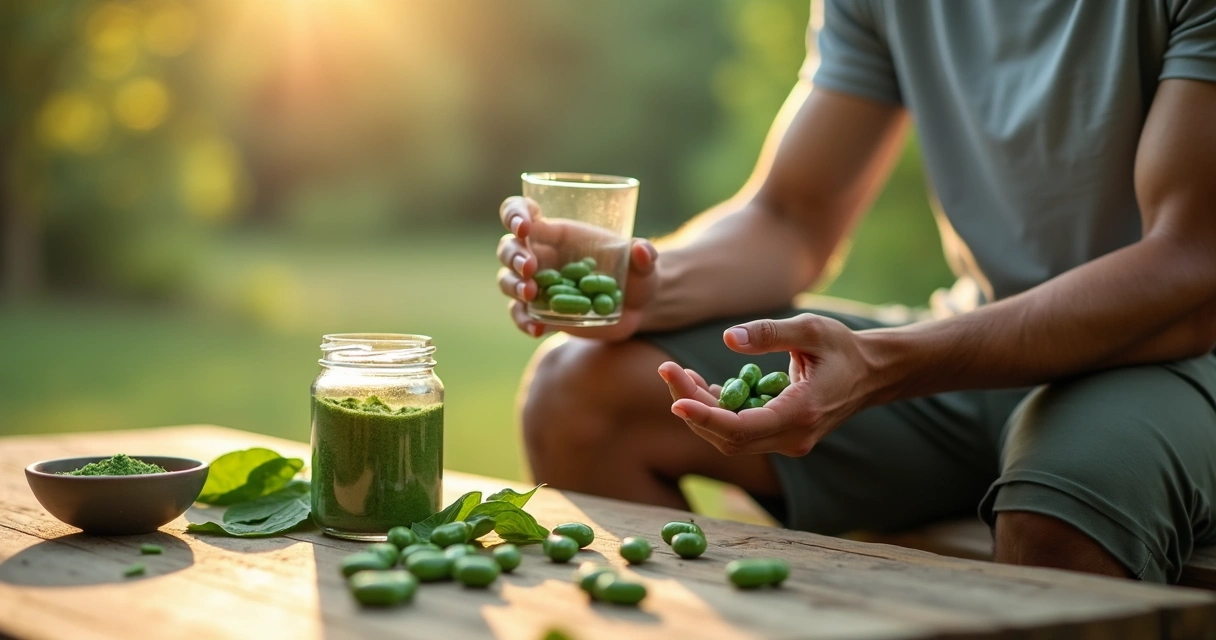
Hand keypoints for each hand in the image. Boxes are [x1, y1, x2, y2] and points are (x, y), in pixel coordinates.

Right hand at [497, 196, 658, 340]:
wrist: (635, 310)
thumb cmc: (637, 275)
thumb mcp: (645, 265)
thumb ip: (644, 255)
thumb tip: (641, 250)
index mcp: (557, 232)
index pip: (522, 212)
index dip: (516, 215)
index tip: (526, 228)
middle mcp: (541, 255)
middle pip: (509, 247)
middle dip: (515, 255)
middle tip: (530, 268)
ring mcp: (537, 284)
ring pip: (507, 280)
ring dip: (513, 285)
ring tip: (531, 294)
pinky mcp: (540, 311)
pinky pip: (520, 314)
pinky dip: (523, 321)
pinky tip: (537, 329)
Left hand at [657, 313, 877, 456]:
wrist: (873, 373)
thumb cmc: (843, 347)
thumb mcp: (811, 329)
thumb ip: (769, 333)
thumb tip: (727, 338)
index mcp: (801, 413)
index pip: (741, 429)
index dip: (704, 417)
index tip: (675, 400)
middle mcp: (793, 437)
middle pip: (728, 436)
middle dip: (692, 406)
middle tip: (668, 370)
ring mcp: (787, 441)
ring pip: (730, 437)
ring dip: (700, 409)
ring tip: (679, 374)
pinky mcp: (781, 436)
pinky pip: (740, 431)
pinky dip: (716, 411)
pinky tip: (702, 384)